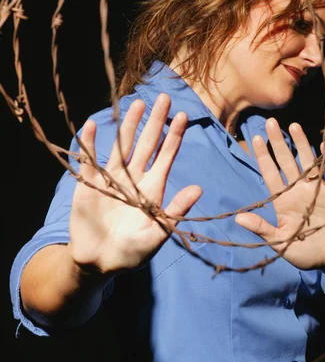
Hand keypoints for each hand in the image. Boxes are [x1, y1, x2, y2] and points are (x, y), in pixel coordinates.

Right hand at [69, 93, 201, 273]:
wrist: (100, 264)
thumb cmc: (132, 253)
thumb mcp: (158, 234)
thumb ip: (175, 211)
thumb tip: (199, 189)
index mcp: (152, 189)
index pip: (165, 157)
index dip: (174, 137)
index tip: (183, 116)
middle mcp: (133, 179)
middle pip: (146, 144)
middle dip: (155, 122)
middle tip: (164, 97)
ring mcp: (111, 180)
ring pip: (121, 146)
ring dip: (128, 126)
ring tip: (137, 104)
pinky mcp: (88, 186)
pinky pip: (88, 161)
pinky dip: (88, 144)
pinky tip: (91, 125)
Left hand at [235, 118, 324, 269]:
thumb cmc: (304, 253)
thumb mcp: (279, 243)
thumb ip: (261, 229)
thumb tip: (238, 218)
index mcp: (283, 201)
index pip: (270, 174)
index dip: (263, 156)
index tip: (256, 138)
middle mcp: (299, 191)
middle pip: (287, 162)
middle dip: (279, 142)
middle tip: (270, 122)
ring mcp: (318, 191)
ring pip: (308, 162)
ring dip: (302, 144)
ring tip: (294, 126)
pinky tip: (324, 145)